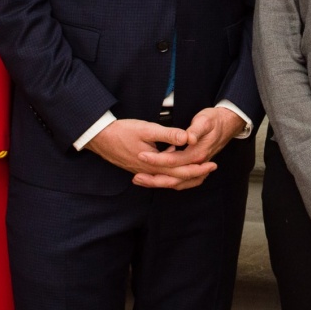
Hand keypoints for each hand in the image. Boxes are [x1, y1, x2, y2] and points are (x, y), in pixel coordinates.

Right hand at [88, 119, 205, 182]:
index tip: (212, 163)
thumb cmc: (122, 131)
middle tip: (211, 168)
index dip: (198, 168)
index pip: (182, 171)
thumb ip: (168, 134)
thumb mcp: (147, 129)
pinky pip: (158, 177)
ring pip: (168, 180)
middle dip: (195, 174)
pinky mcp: (138, 169)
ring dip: (183, 177)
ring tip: (197, 170)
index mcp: (155, 163)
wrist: (99, 138)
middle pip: (177, 179)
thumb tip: (188, 137)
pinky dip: (170, 174)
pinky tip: (173, 165)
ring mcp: (143, 172)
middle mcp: (150, 172)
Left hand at [133, 107, 246, 189]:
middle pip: (173, 178)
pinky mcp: (197, 168)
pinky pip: (182, 181)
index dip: (156, 159)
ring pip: (177, 183)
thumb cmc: (214, 120)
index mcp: (198, 153)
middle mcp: (198, 164)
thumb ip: (196, 129)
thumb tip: (190, 138)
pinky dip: (169, 182)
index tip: (141, 155)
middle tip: (136, 177)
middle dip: (154, 179)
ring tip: (141, 180)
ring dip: (159, 183)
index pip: (173, 160)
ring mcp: (198, 168)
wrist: (228, 124)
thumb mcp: (205, 120)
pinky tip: (156, 178)